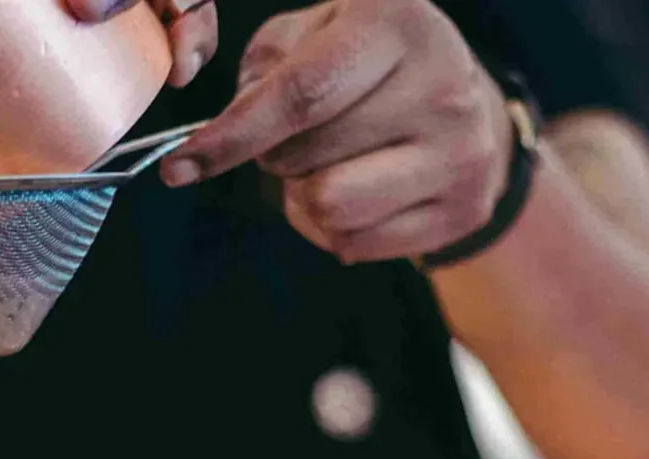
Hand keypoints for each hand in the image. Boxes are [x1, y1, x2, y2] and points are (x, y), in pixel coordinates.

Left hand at [161, 0, 511, 264]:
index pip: (300, 94)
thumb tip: (222, 134)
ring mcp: (459, 152)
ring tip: (324, 169)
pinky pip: (357, 243)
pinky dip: (334, 228)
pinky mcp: (462, 209)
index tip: (179, 167)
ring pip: (331, 208)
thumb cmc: (371, 63)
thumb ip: (266, 70)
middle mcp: (441, 85)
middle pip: (306, 157)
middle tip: (295, 141)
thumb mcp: (319, 31)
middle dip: (275, 157)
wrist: (469, 103)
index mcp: (396, 24)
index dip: (231, 137)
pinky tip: (357, 193)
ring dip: (303, 198)